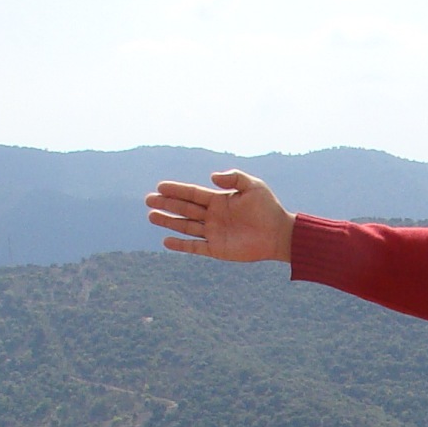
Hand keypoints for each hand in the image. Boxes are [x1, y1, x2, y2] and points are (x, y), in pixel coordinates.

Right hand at [146, 170, 294, 262]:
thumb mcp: (252, 186)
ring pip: (185, 226)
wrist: (279, 234)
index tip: (160, 186)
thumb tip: (211, 177)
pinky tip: (166, 241)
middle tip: (148, 200)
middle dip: (166, 204)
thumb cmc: (268, 208)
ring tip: (151, 216)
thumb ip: (233, 177)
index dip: (176, 190)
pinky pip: (195, 247)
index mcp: (218, 200)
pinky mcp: (217, 249)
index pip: (192, 193)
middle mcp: (213, 216)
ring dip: (168, 222)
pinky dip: (181, 245)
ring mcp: (213, 233)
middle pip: (184, 209)